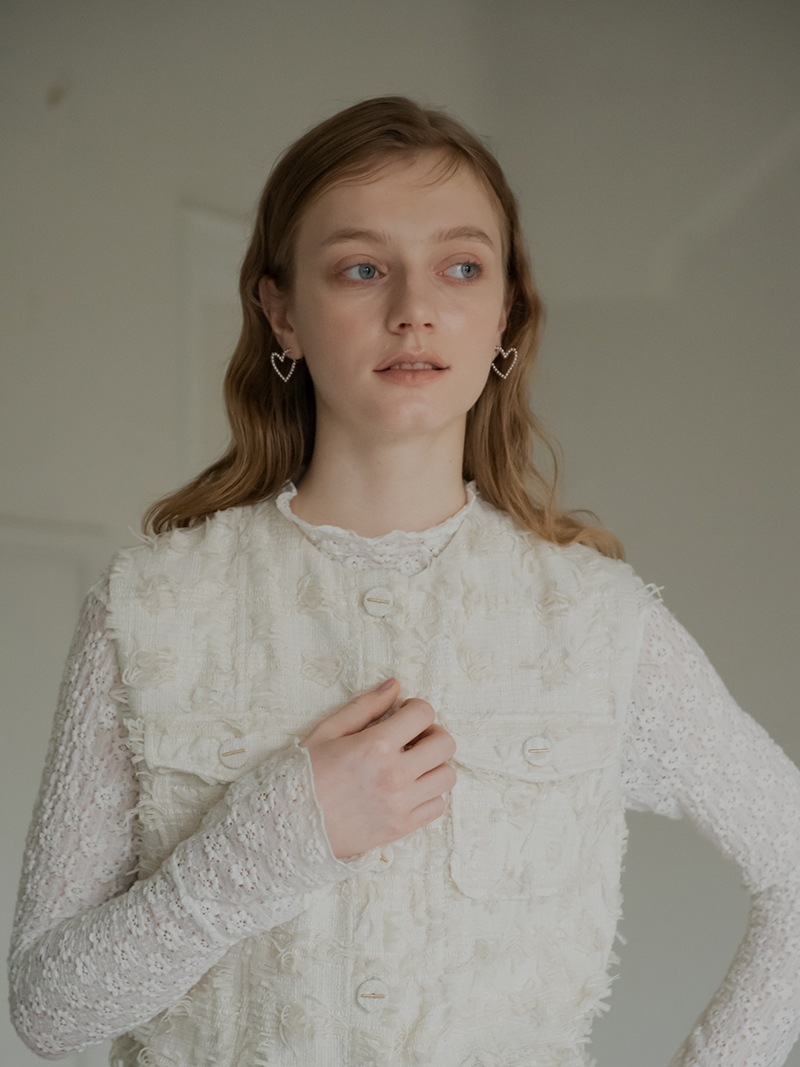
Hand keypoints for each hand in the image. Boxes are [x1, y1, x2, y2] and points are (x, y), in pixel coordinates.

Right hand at [300, 679, 456, 858]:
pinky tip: (410, 788)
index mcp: (376, 746)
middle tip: (413, 737)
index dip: (416, 708)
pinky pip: (438, 806)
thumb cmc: (304, 775)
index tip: (403, 714)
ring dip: (434, 765)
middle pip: (445, 744)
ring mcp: (401, 805)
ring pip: (447, 776)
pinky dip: (430, 794)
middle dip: (432, 733)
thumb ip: (365, 707)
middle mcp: (395, 775)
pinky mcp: (401, 828)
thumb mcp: (328, 732)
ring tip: (413, 764)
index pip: (424, 714)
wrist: (288, 826)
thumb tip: (395, 686)